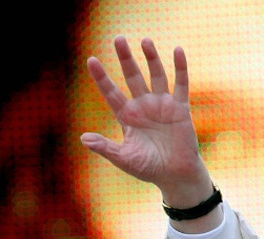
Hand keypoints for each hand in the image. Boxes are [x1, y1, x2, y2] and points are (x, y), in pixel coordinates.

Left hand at [81, 37, 213, 214]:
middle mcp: (143, 106)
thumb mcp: (124, 159)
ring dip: (151, 58)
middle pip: (132, 77)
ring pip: (155, 75)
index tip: (91, 60)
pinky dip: (180, 68)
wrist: (175, 176)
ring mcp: (162, 105)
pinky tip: (177, 51)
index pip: (111, 93)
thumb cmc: (148, 168)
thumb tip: (83, 139)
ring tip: (145, 41)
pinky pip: (180, 84)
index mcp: (127, 117)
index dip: (101, 77)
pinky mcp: (180, 108)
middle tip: (118, 39)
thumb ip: (105, 148)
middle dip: (126, 59)